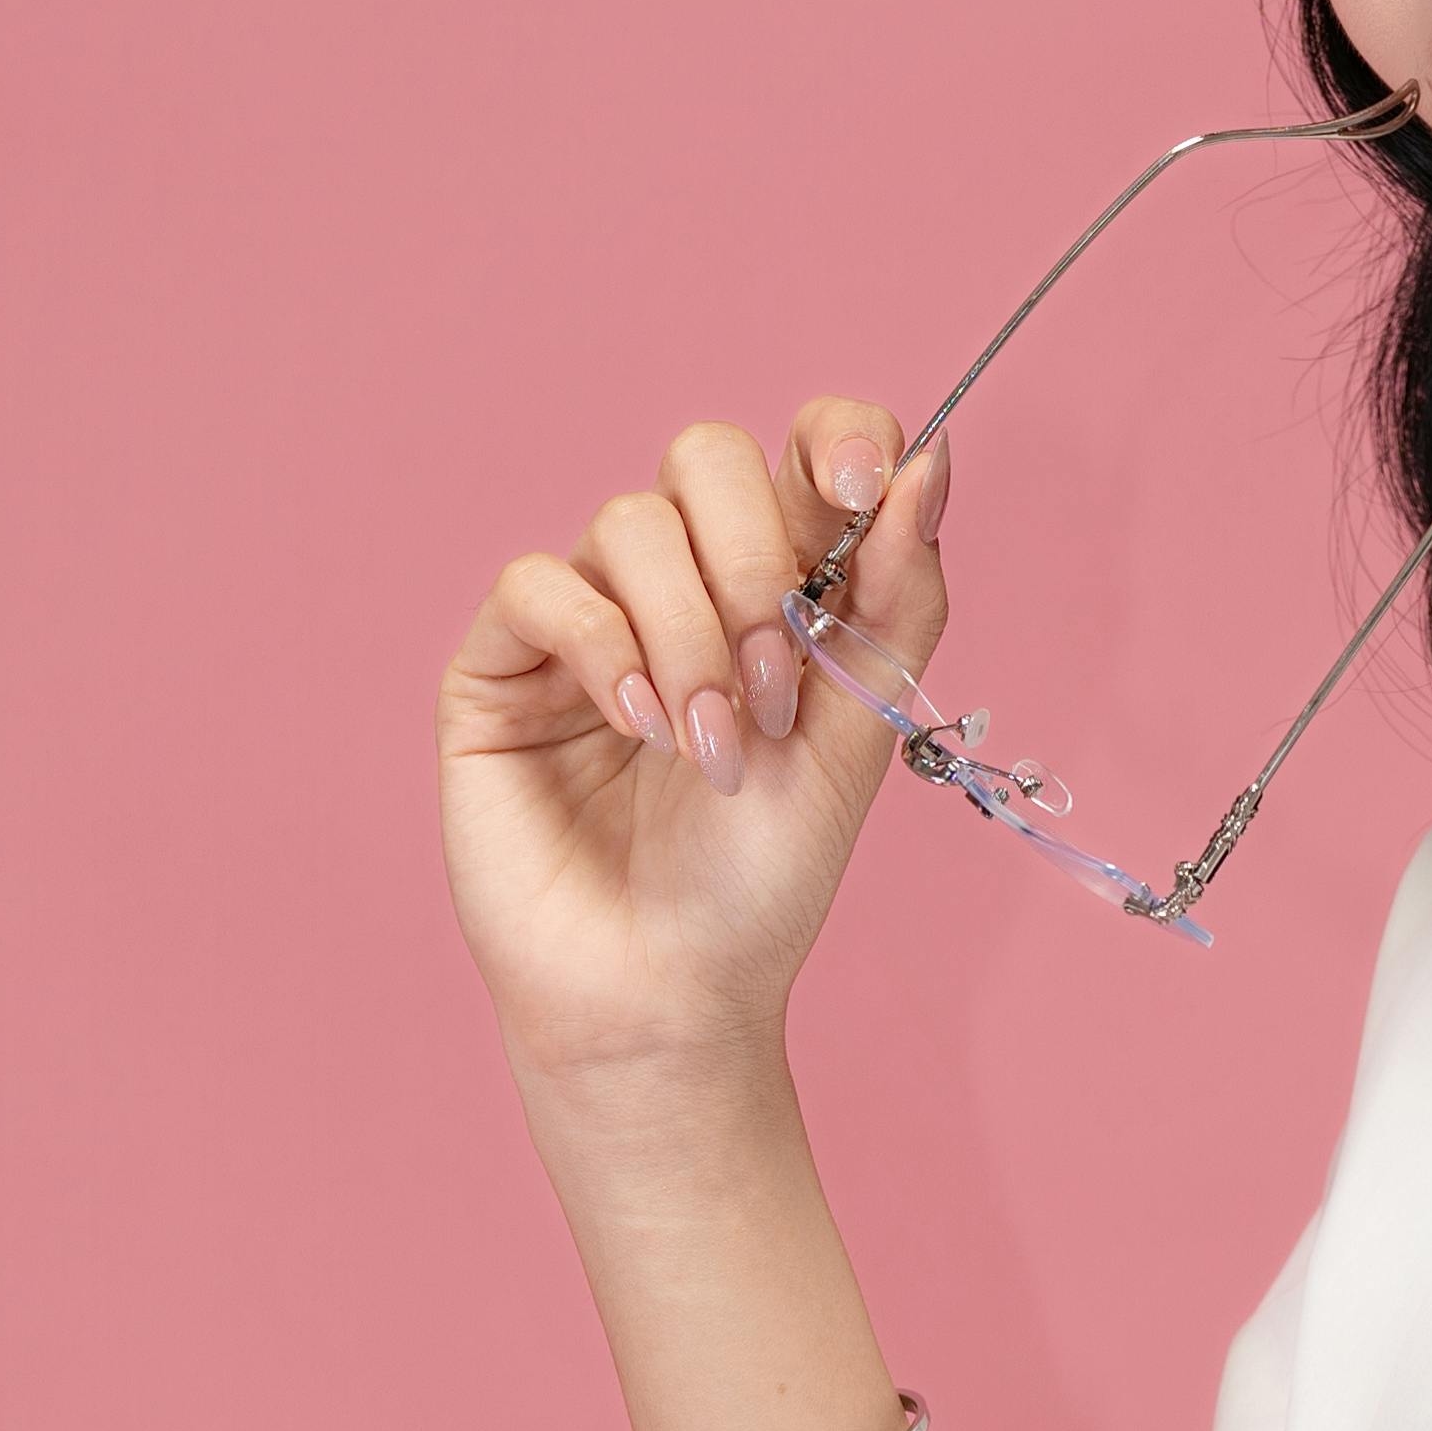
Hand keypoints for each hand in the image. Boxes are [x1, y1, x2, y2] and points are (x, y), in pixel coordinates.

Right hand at [436, 399, 955, 1093]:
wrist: (671, 995)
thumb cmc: (762, 882)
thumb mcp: (859, 734)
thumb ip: (897, 597)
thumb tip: (930, 458)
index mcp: (775, 590)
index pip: (800, 452)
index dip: (833, 436)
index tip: (860, 483)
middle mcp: (679, 586)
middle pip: (706, 457)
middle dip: (753, 559)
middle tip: (772, 685)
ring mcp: (586, 620)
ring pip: (629, 523)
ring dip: (689, 635)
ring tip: (709, 750)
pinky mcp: (501, 665)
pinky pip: (541, 584)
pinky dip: (602, 649)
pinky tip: (636, 729)